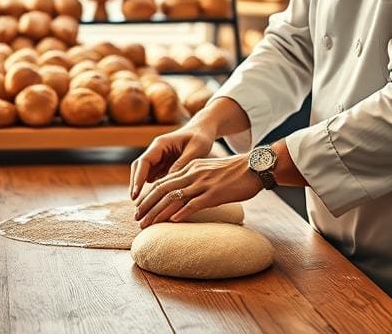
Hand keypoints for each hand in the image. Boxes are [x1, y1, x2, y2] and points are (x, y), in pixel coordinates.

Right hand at [128, 123, 215, 199]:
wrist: (203, 130)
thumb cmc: (200, 138)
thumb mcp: (195, 150)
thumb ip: (182, 164)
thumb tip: (169, 182)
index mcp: (160, 144)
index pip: (144, 162)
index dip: (138, 179)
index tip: (136, 194)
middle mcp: (156, 151)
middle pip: (139, 168)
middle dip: (136, 186)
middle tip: (137, 206)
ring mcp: (158, 158)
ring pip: (144, 174)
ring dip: (142, 188)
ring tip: (143, 208)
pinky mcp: (163, 164)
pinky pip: (154, 177)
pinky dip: (152, 189)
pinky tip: (154, 203)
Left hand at [133, 153, 261, 227]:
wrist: (254, 167)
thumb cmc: (233, 172)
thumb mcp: (208, 171)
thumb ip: (194, 179)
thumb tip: (183, 195)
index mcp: (190, 168)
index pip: (163, 182)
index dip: (148, 196)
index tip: (140, 209)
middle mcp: (193, 174)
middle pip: (163, 190)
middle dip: (148, 205)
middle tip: (137, 219)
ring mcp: (203, 183)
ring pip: (174, 198)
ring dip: (159, 212)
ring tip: (148, 224)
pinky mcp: (215, 193)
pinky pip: (195, 203)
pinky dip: (182, 212)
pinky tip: (173, 221)